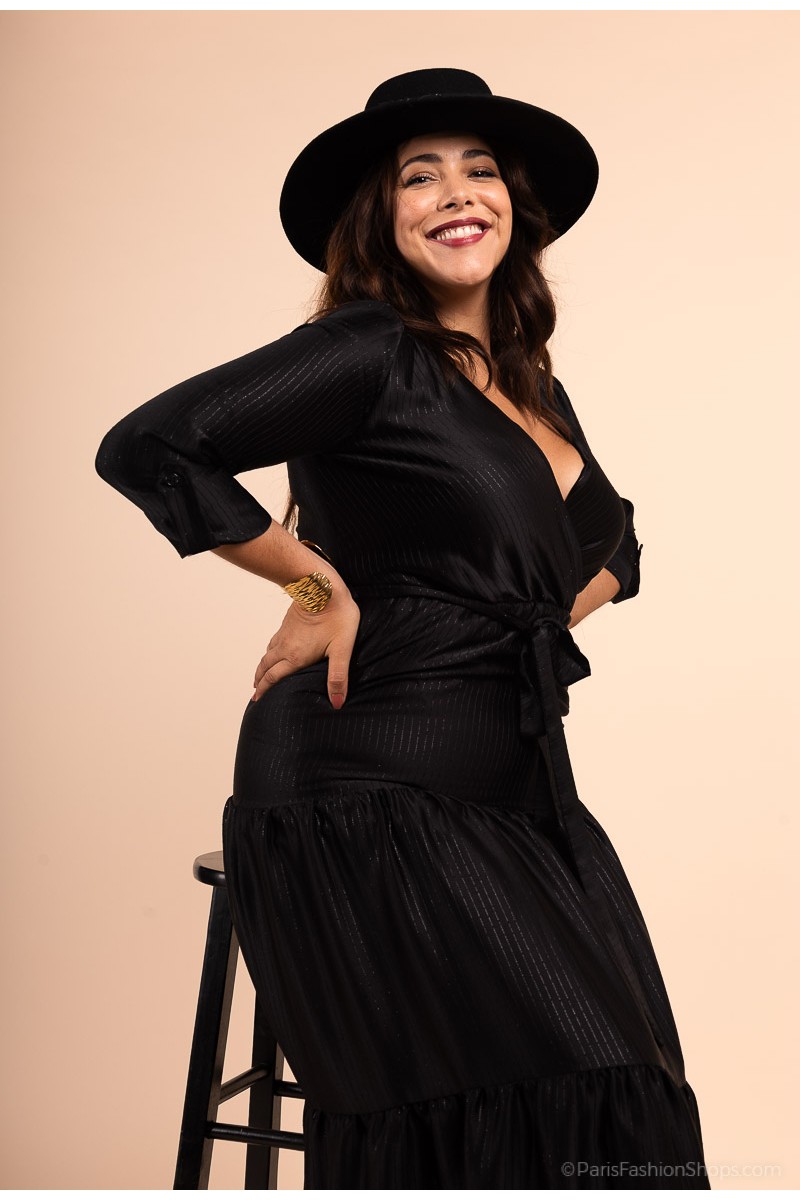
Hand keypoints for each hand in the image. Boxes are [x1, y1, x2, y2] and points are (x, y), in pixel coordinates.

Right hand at [251, 591, 360, 708]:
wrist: (322, 587)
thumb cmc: (337, 617)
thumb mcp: (342, 650)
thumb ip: (338, 677)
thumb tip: (337, 704)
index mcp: (295, 657)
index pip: (274, 678)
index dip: (265, 690)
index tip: (257, 699)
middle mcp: (285, 647)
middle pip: (266, 667)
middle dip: (260, 681)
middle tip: (255, 692)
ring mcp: (285, 634)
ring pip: (267, 654)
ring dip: (262, 667)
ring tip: (260, 675)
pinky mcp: (287, 623)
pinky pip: (273, 642)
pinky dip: (268, 652)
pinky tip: (273, 650)